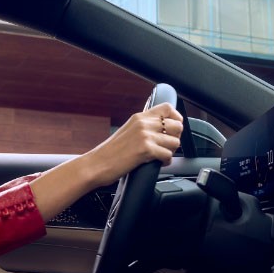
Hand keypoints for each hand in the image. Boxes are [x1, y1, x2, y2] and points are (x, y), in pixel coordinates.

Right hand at [28, 102, 182, 220]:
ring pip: (175, 142)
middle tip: (166, 146)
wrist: (96, 164)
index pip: (168, 108)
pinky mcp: (145, 150)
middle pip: (177, 125)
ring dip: (171, 151)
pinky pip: (168, 155)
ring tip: (160, 156)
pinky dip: (165, 162)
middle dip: (175, 138)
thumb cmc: (109, 153)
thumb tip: (162, 130)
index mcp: (139, 117)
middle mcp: (143, 123)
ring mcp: (144, 136)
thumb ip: (143, 127)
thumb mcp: (127, 132)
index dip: (176, 119)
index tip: (172, 130)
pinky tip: (157, 163)